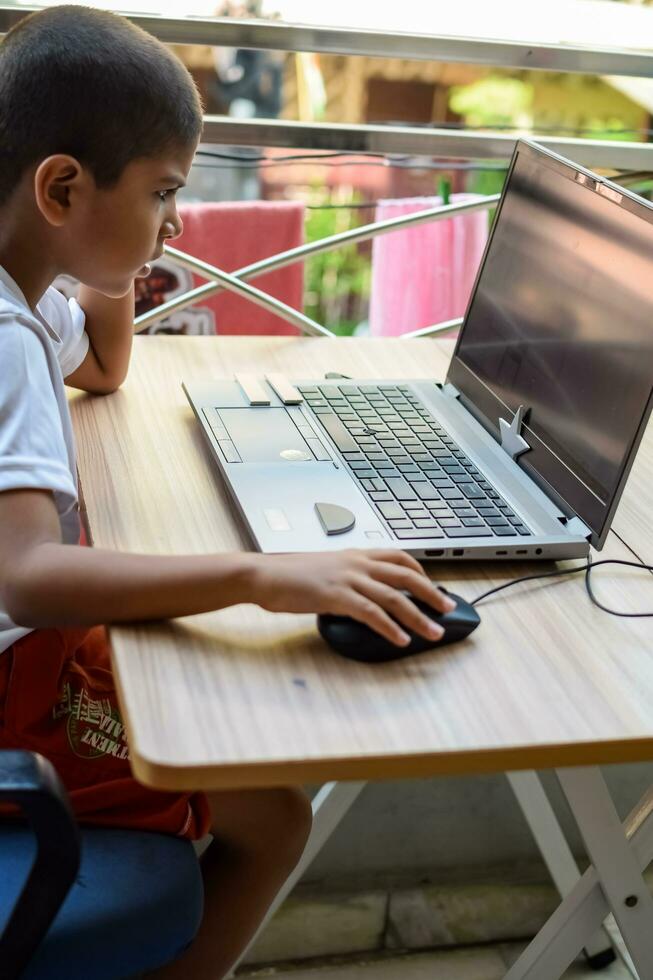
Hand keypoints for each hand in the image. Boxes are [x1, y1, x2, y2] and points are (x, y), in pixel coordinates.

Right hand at [253, 549, 456, 646]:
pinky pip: (371, 613)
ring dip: (419, 616)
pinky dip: (390, 627)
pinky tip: (400, 639)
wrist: (263, 575)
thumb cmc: (289, 574)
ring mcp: (348, 579)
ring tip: (434, 632)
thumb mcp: (325, 569)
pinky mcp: (336, 596)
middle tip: (449, 608)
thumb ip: (347, 577)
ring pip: (394, 597)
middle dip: (432, 593)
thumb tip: (361, 595)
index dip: (420, 572)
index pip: (398, 557)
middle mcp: (356, 563)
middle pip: (406, 576)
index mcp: (354, 555)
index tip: (433, 586)